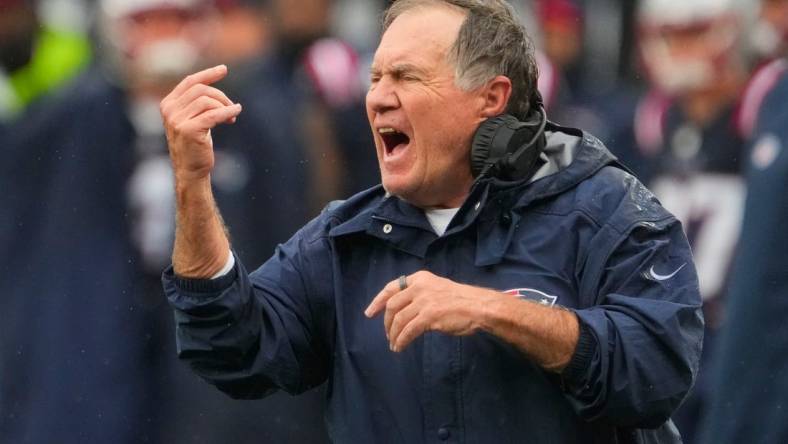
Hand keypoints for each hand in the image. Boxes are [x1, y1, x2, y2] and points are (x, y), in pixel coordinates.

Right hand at [160, 65, 241, 182]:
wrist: (190, 171)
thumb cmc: (195, 145)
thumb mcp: (192, 120)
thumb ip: (197, 103)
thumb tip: (214, 86)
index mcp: (168, 104)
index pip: (190, 82)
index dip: (208, 74)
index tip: (224, 69)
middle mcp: (169, 110)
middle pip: (201, 90)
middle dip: (221, 96)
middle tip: (232, 106)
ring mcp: (177, 120)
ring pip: (207, 101)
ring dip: (224, 106)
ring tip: (232, 116)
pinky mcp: (188, 130)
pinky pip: (213, 115)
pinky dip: (227, 112)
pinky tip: (235, 113)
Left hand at [364, 271, 492, 351]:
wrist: (479, 306)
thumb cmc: (461, 300)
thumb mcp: (437, 289)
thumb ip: (420, 295)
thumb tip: (404, 311)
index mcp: (420, 278)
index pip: (391, 287)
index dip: (378, 301)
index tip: (370, 313)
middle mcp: (419, 287)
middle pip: (392, 305)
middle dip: (386, 322)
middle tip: (387, 334)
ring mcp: (424, 301)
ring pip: (399, 320)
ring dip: (394, 334)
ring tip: (394, 344)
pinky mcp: (429, 316)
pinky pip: (408, 331)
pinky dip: (402, 340)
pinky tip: (400, 346)